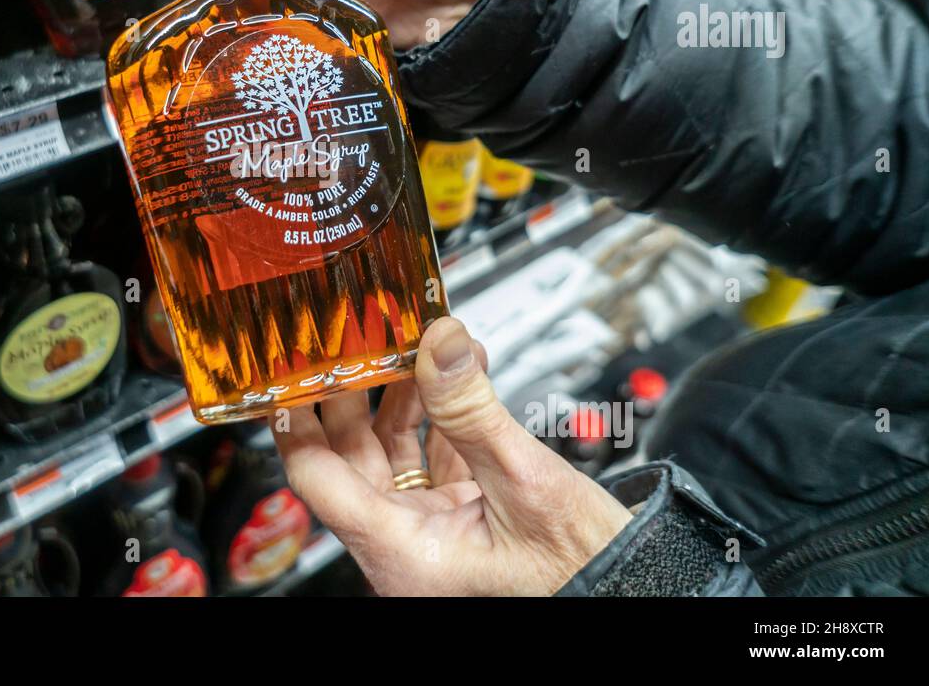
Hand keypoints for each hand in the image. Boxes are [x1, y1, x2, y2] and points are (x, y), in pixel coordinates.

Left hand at [273, 317, 632, 595]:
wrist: (640, 591)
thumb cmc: (584, 571)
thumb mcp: (525, 481)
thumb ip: (472, 410)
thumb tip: (438, 342)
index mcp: (401, 553)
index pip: (316, 477)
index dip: (295, 418)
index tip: (287, 370)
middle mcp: (407, 547)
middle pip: (352, 457)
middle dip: (356, 391)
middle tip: (357, 337)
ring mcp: (433, 534)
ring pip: (394, 453)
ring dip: (407, 395)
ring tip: (421, 345)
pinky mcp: (463, 521)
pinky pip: (435, 460)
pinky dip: (443, 417)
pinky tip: (457, 375)